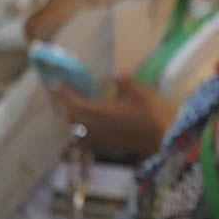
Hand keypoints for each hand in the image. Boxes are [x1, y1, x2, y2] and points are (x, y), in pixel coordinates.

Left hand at [49, 76, 172, 157]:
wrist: (164, 141)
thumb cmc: (153, 115)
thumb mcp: (142, 94)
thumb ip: (126, 82)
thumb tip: (116, 72)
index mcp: (102, 112)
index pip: (75, 103)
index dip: (63, 94)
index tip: (54, 84)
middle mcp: (97, 126)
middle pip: (72, 117)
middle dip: (63, 106)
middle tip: (58, 95)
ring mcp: (102, 138)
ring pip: (77, 130)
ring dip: (70, 119)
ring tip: (68, 109)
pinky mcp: (108, 145)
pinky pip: (86, 139)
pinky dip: (79, 132)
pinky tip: (82, 128)